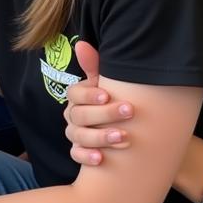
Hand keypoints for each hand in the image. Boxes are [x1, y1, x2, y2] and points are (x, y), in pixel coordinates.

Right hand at [64, 41, 133, 165]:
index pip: (75, 94)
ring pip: (80, 136)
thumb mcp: (107, 84)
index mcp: (77, 98)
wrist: (128, 131)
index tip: (108, 95)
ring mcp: (76, 135)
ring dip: (100, 137)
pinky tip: (101, 159)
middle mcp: (73, 116)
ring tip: (124, 137)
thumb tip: (82, 44)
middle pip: (80, 115)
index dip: (89, 95)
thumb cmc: (114, 102)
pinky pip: (76, 155)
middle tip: (129, 111)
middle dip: (104, 114)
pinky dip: (87, 156)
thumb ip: (94, 66)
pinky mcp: (80, 152)